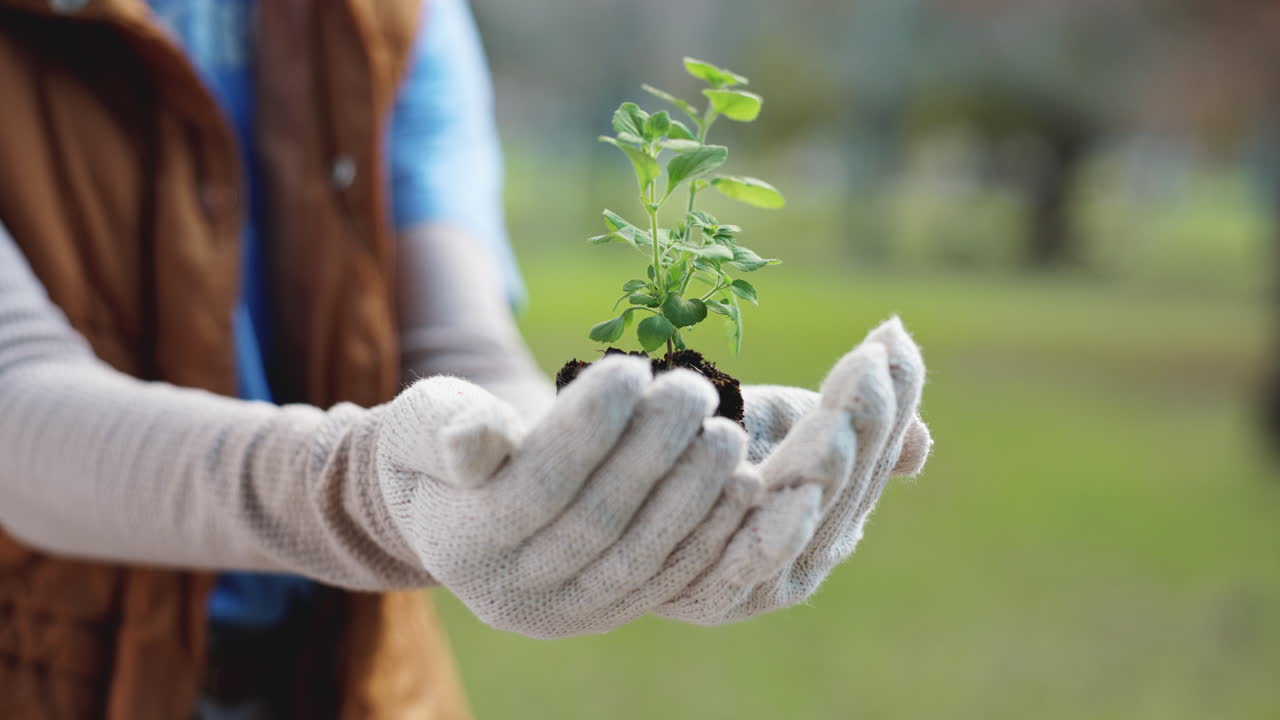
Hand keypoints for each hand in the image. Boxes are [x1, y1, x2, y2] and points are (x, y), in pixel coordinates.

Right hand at [375, 355, 759, 638]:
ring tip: (726, 433)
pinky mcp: (610, 613)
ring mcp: (564, 613)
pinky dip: (712, 534)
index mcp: (460, 543)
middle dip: (653, 452)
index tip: (630, 369)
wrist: (451, 510)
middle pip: (597, 523)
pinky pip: (670, 580)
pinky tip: (743, 484)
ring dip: (694, 494)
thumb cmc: (436, 447)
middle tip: (693, 390)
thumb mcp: (416, 425)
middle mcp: (511, 593)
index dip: (586, 430)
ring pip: (641, 557)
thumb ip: (439, 428)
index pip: (535, 487)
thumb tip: (474, 439)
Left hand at [655, 316, 931, 624]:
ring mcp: (758, 584)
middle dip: (863, 425)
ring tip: (837, 418)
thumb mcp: (779, 422)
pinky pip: (743, 565)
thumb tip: (920, 443)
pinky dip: (769, 531)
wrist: (609, 475)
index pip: (873, 456)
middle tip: (866, 363)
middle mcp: (805, 559)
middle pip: (846, 488)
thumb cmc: (696, 444)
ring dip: (824, 467)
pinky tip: (781, 487)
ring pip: (805, 522)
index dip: (888, 403)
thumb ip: (844, 425)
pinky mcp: (703, 596)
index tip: (888, 339)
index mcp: (830, 517)